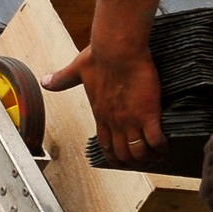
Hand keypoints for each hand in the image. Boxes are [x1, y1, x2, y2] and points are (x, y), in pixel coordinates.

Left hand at [45, 46, 165, 164]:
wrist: (118, 49)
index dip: (114, 156)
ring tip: (158, 155)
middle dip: (133, 162)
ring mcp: (131, 120)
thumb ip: (62, 79)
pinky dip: (161, 147)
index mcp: (100, 114)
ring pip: (138, 152)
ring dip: (148, 157)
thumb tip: (45, 82)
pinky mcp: (148, 114)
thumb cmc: (100, 56)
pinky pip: (156, 140)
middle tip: (144, 161)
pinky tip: (166, 145)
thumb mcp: (77, 70)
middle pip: (123, 154)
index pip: (105, 145)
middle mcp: (114, 122)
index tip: (122, 159)